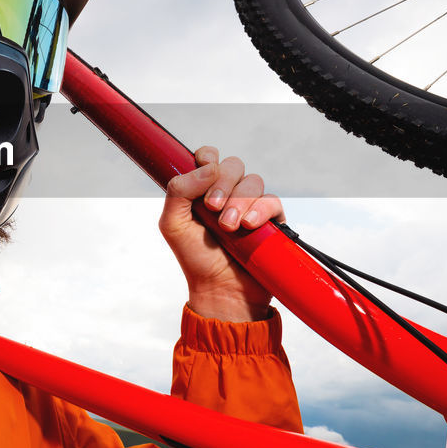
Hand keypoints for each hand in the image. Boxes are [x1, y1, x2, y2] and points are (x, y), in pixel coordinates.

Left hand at [159, 146, 284, 321]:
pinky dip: (261, 209)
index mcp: (203, 189)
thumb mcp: (173, 223)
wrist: (220, 290)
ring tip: (229, 227)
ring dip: (239, 201)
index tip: (205, 169)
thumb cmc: (194, 257)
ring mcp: (250, 205)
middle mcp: (228, 193)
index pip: (210, 157)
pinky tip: (249, 225)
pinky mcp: (271, 220)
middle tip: (212, 208)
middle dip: (223, 184)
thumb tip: (209, 166)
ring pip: (253, 181)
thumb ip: (178, 190)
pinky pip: (273, 200)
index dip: (208, 158)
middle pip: (233, 165)